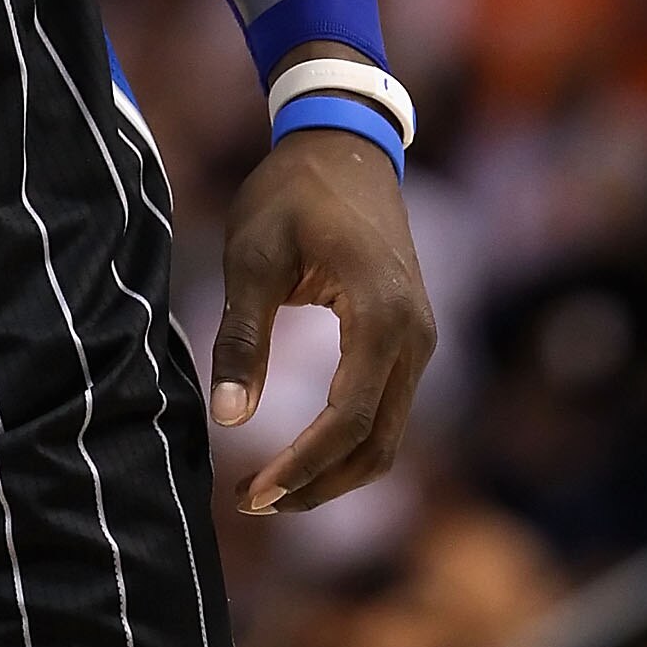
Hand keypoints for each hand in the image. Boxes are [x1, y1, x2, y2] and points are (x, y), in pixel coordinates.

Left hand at [209, 123, 435, 516]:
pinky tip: (301, 454)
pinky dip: (348, 442)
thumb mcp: (252, 256)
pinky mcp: (409, 337)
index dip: (302, 467)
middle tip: (250, 501)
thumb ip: (243, 337)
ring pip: (387, 435)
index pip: (349, 420)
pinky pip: (386, 408)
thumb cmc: (290, 193)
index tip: (251, 492)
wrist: (343, 145)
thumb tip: (227, 419)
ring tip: (269, 490)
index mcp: (381, 314)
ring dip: (334, 471)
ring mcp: (420, 338)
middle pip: (377, 443)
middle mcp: (415, 336)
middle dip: (317, 484)